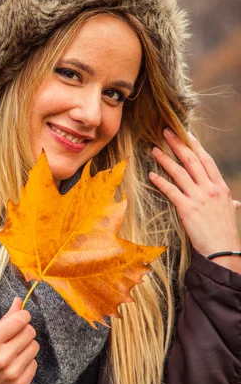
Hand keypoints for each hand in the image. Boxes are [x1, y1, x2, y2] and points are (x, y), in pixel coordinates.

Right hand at [0, 297, 38, 383]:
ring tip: (14, 353)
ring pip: (35, 346)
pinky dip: (27, 363)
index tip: (20, 319)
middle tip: (14, 338)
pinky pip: (34, 364)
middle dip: (24, 331)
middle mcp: (2, 358)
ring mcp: (12, 374)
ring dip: (26, 347)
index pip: (20, 320)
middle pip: (30, 332)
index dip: (23, 316)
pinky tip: (15, 367)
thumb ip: (4, 321)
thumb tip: (19, 301)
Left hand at [149, 128, 240, 257]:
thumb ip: (230, 203)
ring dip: (165, 159)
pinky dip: (160, 181)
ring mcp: (199, 198)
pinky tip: (151, 175)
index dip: (195, 145)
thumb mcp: (230, 213)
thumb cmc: (226, 233)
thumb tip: (234, 202)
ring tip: (154, 149)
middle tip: (165, 132)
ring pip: (179, 173)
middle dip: (177, 144)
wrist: (223, 251)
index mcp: (220, 187)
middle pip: (192, 160)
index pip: (206, 160)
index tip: (185, 133)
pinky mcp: (187, 209)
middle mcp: (210, 189)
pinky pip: (171, 191)